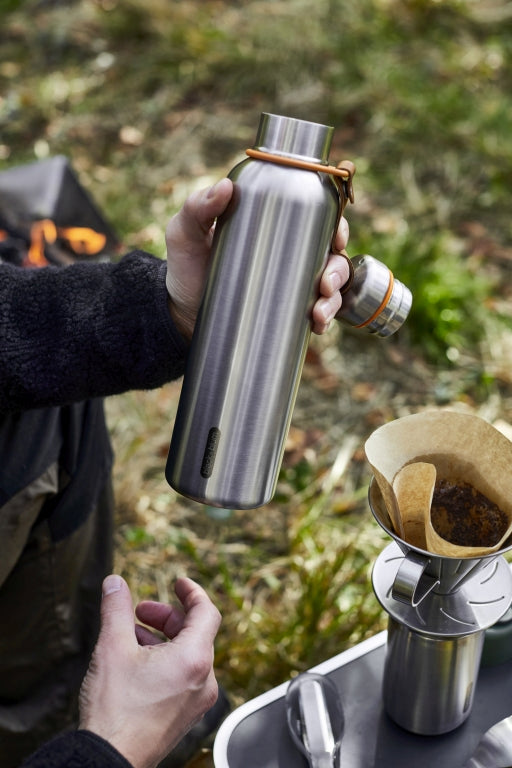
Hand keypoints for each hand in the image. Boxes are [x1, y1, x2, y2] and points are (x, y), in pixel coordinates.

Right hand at [79, 575, 220, 767]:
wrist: (108, 760)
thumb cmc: (115, 711)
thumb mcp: (111, 647)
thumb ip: (116, 609)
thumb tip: (116, 583)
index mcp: (194, 659)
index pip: (207, 612)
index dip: (192, 592)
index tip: (179, 583)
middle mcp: (204, 681)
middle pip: (196, 633)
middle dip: (167, 618)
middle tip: (140, 612)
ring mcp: (197, 701)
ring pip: (188, 655)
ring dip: (163, 639)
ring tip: (131, 636)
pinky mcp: (186, 716)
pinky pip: (184, 677)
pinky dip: (166, 661)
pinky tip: (137, 663)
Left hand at [165, 179, 349, 339]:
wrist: (180, 313)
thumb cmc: (186, 266)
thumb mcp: (186, 233)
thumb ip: (197, 208)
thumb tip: (226, 187)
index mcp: (275, 226)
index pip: (317, 218)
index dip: (337, 225)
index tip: (337, 238)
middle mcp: (290, 255)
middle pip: (332, 256)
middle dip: (338, 270)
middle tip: (324, 282)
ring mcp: (291, 286)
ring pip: (330, 288)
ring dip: (334, 299)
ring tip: (319, 310)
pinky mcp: (287, 313)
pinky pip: (318, 315)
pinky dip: (325, 320)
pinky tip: (317, 325)